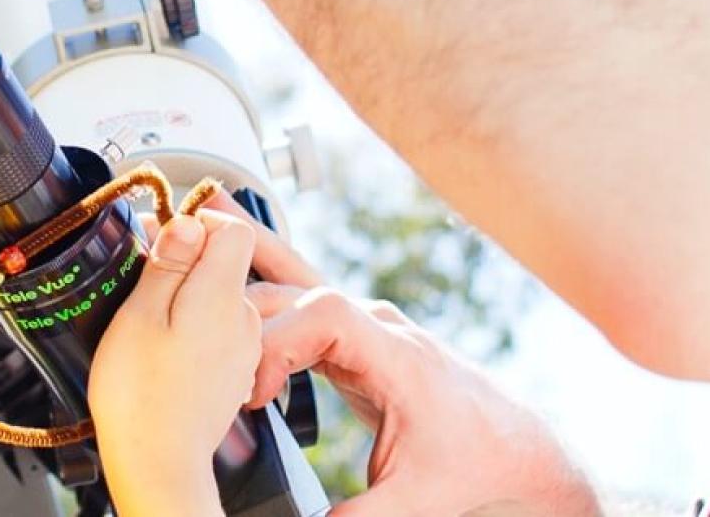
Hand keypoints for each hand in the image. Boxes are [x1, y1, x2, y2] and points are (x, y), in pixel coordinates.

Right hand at [88, 210, 259, 516]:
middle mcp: (244, 317)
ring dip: (189, 294)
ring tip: (150, 319)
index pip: (235, 229)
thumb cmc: (140, 395)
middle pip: (226, 261)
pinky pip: (220, 327)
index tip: (163, 238)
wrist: (159, 467)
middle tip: (142, 277)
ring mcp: (244, 346)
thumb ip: (169, 262)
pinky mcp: (236, 370)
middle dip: (187, 259)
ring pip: (221, 295)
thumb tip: (189, 221)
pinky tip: (166, 347)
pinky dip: (196, 325)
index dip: (199, 223)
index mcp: (223, 294)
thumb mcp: (140, 313)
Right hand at [202, 192, 599, 516]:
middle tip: (190, 313)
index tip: (252, 392)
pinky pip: (301, 297)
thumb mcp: (422, 499)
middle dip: (246, 297)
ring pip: (298, 277)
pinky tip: (232, 258)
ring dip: (250, 260)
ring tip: (196, 221)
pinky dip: (264, 278)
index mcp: (393, 350)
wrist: (520, 448)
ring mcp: (364, 324)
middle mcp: (375, 324)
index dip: (278, 344)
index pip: (323, 316)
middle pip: (300, 287)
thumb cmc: (480, 463)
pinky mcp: (354, 336)